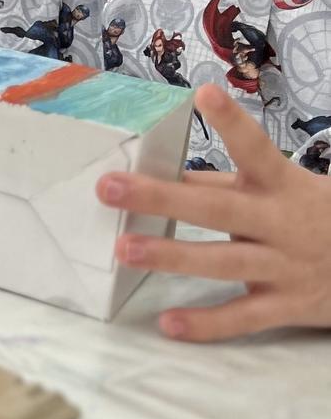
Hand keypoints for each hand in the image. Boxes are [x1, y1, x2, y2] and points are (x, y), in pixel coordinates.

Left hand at [99, 83, 330, 341]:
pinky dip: (206, 324)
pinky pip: (243, 318)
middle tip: (109, 187)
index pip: (258, 149)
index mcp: (283, 186)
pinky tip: (168, 324)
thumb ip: (229, 184)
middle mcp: (282, 224)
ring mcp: (286, 267)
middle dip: (162, 197)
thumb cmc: (317, 218)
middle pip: (220, 208)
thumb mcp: (285, 190)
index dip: (233, 124)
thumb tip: (165, 174)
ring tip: (124, 249)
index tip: (204, 94)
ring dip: (171, 256)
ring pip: (224, 262)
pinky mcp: (288, 306)